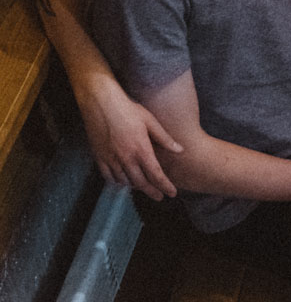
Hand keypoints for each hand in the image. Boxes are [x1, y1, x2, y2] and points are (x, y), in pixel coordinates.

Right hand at [78, 78, 181, 199]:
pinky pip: (108, 176)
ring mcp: (111, 159)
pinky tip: (122, 181)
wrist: (101, 103)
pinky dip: (116, 182)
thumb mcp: (151, 121)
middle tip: (160, 198)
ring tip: (143, 188)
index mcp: (141, 149)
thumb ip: (165, 138)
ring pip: (124, 181)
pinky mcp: (99, 157)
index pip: (156, 175)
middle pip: (140, 183)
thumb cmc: (128, 109)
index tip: (172, 194)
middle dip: (152, 192)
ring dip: (135, 187)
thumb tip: (180, 150)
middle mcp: (125, 158)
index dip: (165, 186)